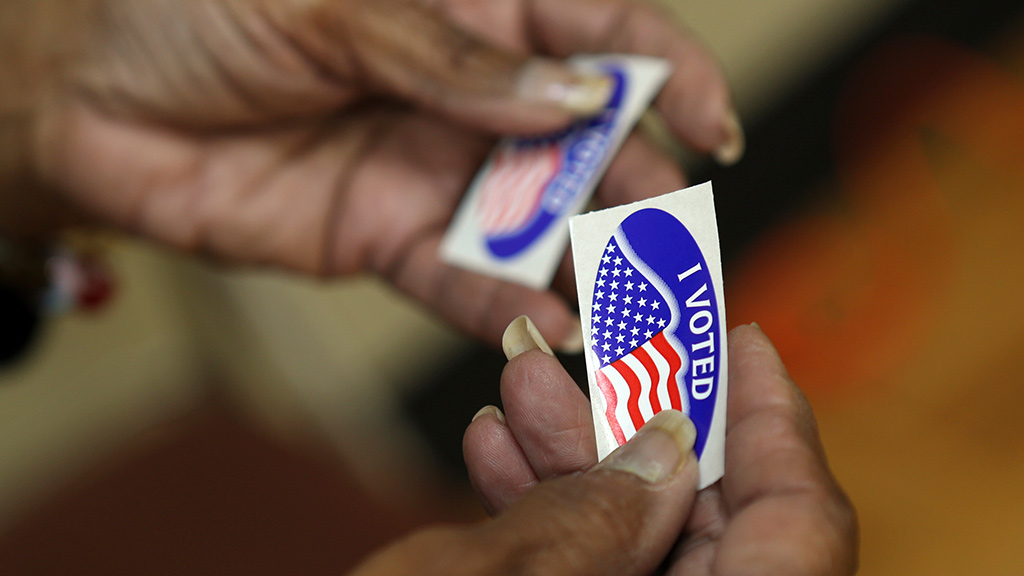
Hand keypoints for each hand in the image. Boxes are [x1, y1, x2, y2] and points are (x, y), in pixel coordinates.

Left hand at [20, 0, 740, 347]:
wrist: (96, 95)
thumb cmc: (204, 9)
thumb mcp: (337, 5)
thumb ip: (456, 59)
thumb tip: (573, 99)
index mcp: (477, 7)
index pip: (603, 37)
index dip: (672, 75)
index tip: (715, 125)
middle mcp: (473, 95)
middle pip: (589, 143)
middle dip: (642, 188)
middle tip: (679, 239)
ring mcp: (438, 173)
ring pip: (539, 223)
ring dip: (592, 262)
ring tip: (637, 301)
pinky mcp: (391, 241)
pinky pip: (464, 282)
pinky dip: (510, 307)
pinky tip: (552, 327)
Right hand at [463, 319, 857, 574]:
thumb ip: (598, 521)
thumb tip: (654, 448)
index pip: (798, 516)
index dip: (770, 412)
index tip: (741, 336)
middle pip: (705, 511)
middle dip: (632, 417)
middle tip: (590, 346)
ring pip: (635, 540)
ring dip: (569, 461)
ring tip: (515, 391)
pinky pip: (591, 569)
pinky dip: (546, 521)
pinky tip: (495, 458)